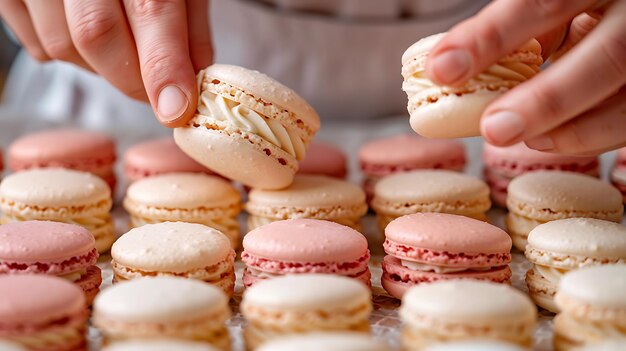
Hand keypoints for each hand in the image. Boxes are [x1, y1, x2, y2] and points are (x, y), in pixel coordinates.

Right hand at [0, 0, 212, 126]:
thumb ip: (190, 26)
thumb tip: (192, 81)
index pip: (149, 9)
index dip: (163, 65)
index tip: (176, 109)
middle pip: (96, 34)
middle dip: (133, 80)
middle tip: (158, 95)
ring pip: (63, 47)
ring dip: (101, 68)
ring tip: (123, 49)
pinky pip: (38, 47)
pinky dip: (71, 56)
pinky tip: (89, 37)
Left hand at [426, 0, 625, 155]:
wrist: (625, 9)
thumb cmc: (581, 6)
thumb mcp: (559, 3)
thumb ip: (524, 28)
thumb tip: (461, 67)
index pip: (542, 2)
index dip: (491, 37)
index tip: (443, 68)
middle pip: (606, 56)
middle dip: (545, 100)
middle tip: (494, 129)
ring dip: (572, 130)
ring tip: (525, 140)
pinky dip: (591, 136)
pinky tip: (551, 140)